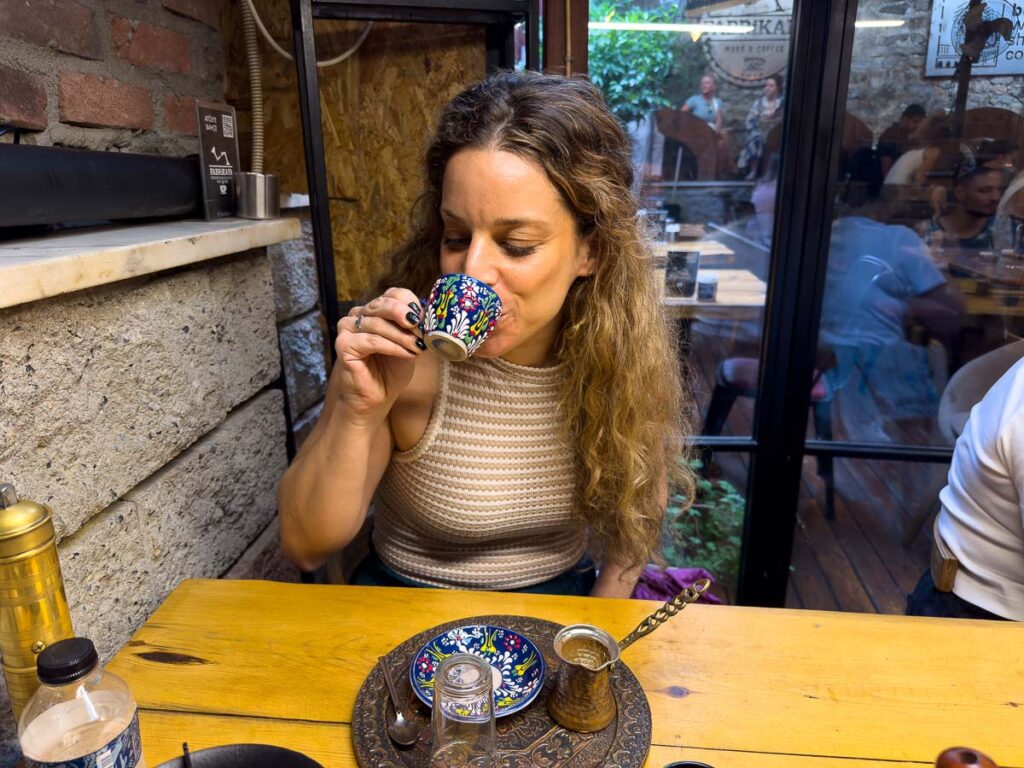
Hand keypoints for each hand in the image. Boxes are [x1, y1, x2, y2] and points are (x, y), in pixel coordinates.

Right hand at [334, 287, 425, 423]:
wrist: (377, 398)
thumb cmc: (391, 370)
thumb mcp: (409, 344)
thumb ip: (414, 329)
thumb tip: (427, 316)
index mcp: (375, 310)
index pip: (392, 294)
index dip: (409, 303)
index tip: (424, 317)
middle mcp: (359, 315)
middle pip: (382, 304)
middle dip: (403, 314)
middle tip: (419, 325)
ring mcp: (348, 329)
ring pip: (377, 323)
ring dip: (401, 336)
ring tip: (418, 347)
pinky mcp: (343, 345)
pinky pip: (370, 341)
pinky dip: (391, 346)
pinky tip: (406, 354)